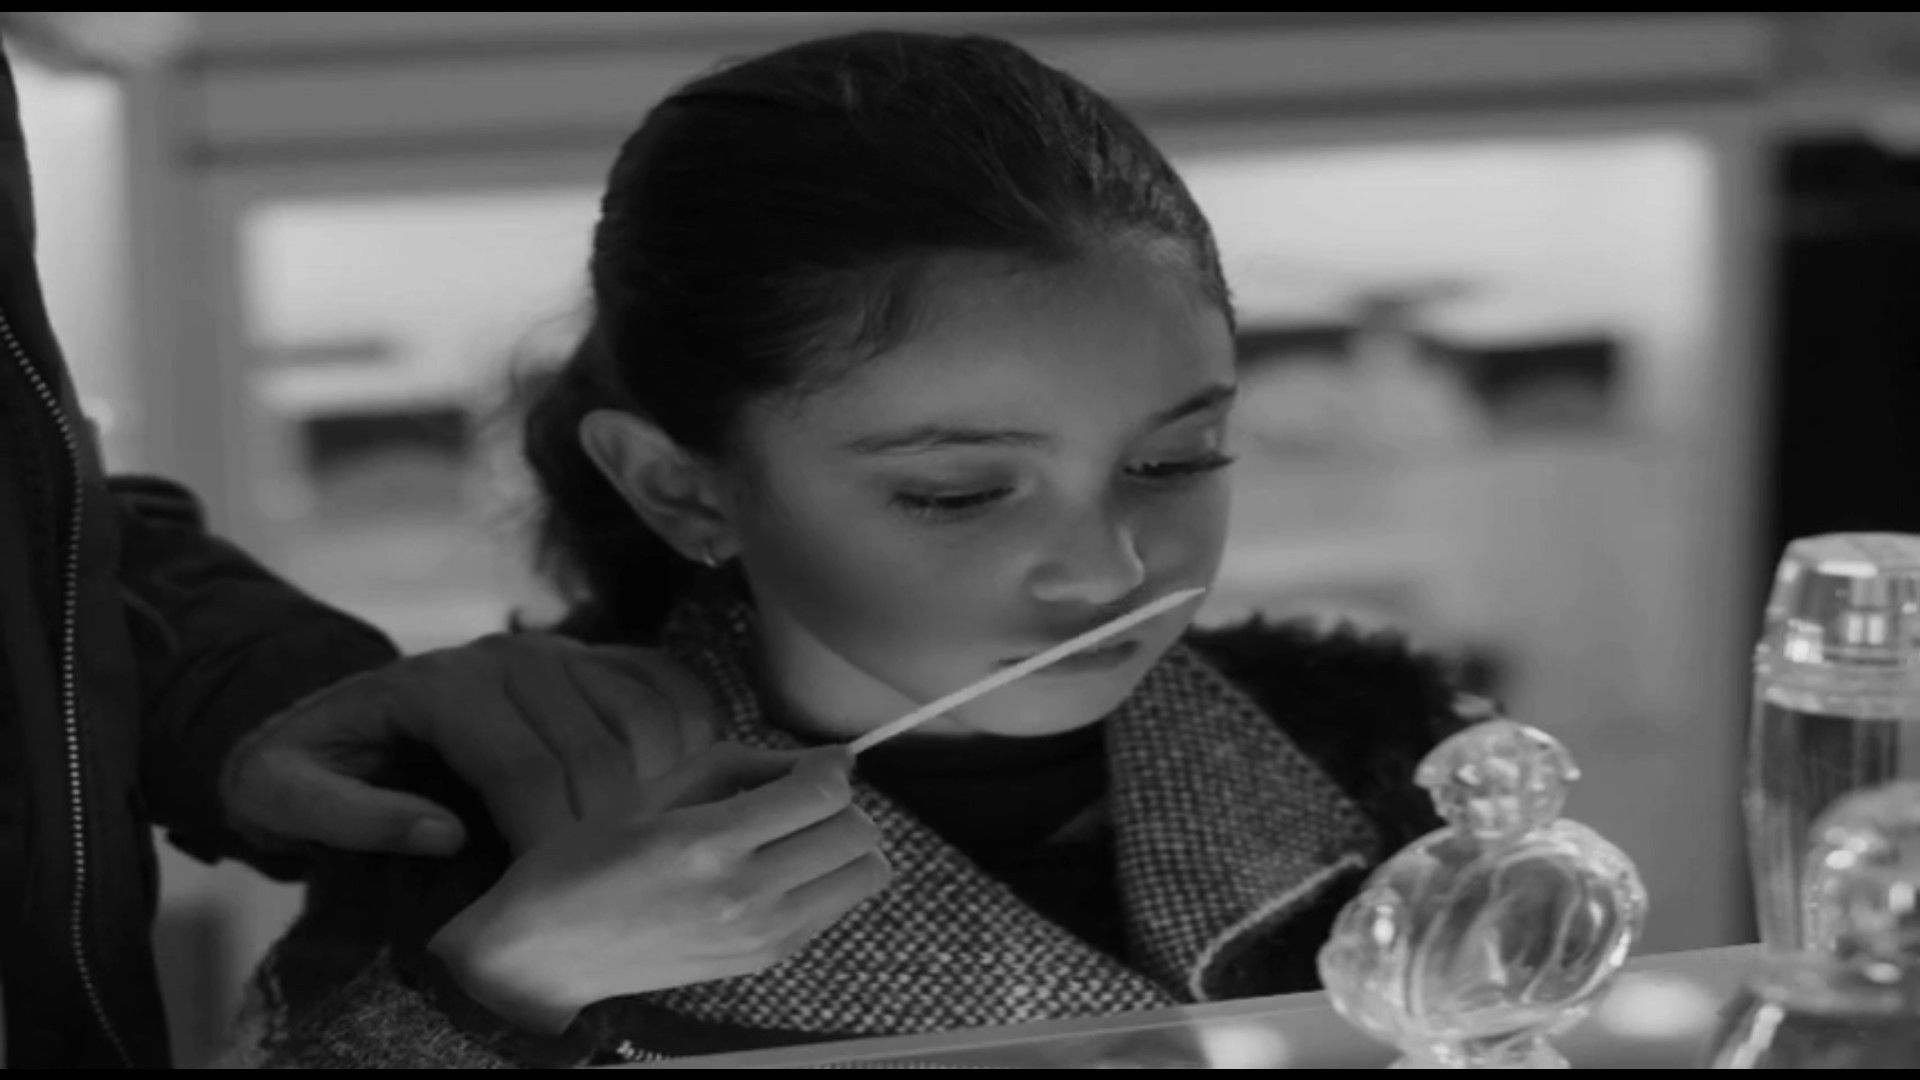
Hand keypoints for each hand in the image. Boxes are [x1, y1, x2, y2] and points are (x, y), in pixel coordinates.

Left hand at [220, 632, 717, 858]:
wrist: (338, 712)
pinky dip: (693, 734)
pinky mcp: (594, 654)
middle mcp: (509, 658)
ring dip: (664, 785)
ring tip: (651, 849)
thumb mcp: (279, 793)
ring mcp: (559, 650)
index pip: (524, 769)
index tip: (560, 902)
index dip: (552, 842)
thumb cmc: (311, 763)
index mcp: (440, 688)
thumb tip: (439, 836)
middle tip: (616, 893)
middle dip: (615, 830)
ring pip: (645, 715)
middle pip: (597, 749)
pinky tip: (684, 791)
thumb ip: (345, 816)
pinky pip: (668, 683)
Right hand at [428, 742, 891, 1032]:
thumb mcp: (660, 788)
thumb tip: (825, 760)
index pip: (824, 793)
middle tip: (802, 800)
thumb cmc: (594, 856)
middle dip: (842, 805)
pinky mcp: (764, 961)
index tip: (811, 764)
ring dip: (842, 846)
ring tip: (796, 837)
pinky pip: (835, 909)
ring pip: (862, 876)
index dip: (830, 767)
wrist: (550, 949)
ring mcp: (759, 936)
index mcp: (708, 841)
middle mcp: (743, 894)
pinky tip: (778, 872)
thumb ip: (748, 765)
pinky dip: (824, 882)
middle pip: (858, 835)